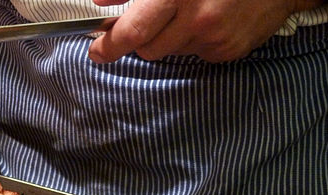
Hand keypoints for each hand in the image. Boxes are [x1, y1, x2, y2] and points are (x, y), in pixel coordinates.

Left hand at [89, 0, 323, 62]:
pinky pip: (197, 54)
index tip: (97, 51)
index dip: (110, 45)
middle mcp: (197, 19)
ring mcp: (216, 39)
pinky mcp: (230, 51)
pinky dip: (195, 41)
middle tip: (144, 23)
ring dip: (171, 37)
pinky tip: (211, 19)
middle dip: (140, 40)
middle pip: (148, 50)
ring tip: (190, 10)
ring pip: (172, 52)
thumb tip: (100, 0)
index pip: (133, 31)